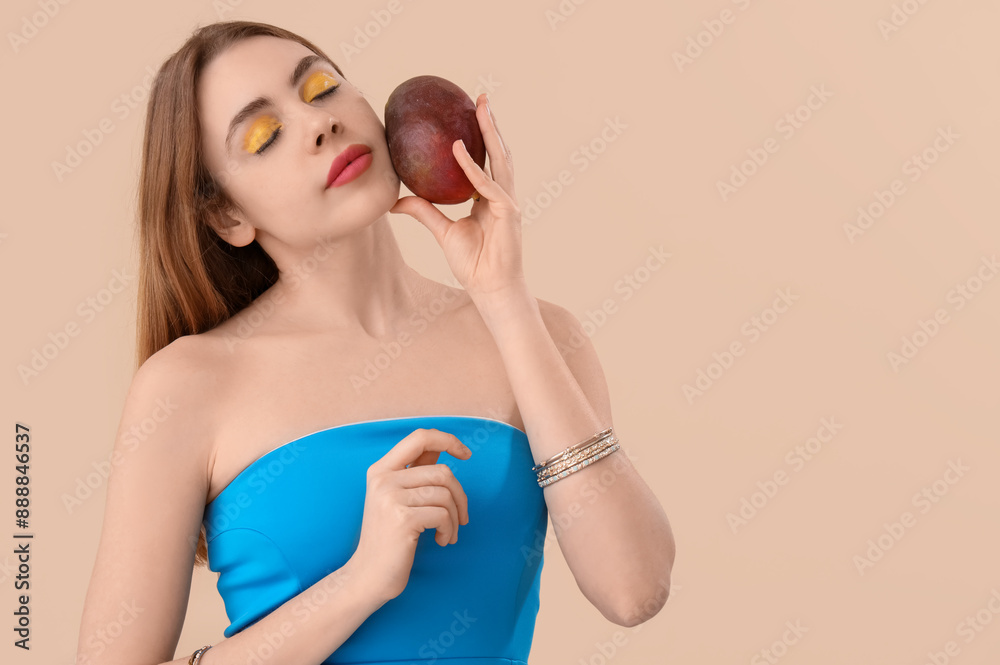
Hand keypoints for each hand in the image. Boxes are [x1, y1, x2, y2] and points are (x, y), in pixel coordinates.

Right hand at [348, 428, 471, 602]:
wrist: (368, 576)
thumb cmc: (389, 538)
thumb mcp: (397, 497)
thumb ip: (417, 472)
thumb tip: (444, 447)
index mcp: (381, 469)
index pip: (420, 437)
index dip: (447, 440)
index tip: (466, 454)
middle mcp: (383, 479)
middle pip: (442, 471)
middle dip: (460, 496)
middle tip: (462, 517)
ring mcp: (390, 497)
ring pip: (445, 494)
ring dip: (456, 517)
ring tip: (448, 533)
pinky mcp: (402, 518)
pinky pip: (443, 515)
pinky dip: (449, 530)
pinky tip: (441, 541)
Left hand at [390, 93, 524, 301]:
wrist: (489, 286)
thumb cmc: (472, 263)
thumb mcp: (442, 232)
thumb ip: (423, 211)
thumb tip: (396, 200)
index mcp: (490, 198)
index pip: (487, 161)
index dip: (480, 139)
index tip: (469, 115)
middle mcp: (502, 195)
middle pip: (498, 153)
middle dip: (491, 124)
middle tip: (480, 99)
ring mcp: (508, 201)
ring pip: (500, 160)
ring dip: (490, 133)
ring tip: (481, 109)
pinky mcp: (508, 211)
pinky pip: (486, 185)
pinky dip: (473, 167)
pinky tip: (458, 149)